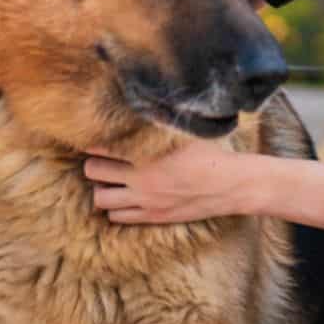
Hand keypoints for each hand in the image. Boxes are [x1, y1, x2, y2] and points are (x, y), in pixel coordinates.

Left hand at [83, 138, 248, 224]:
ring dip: (102, 188)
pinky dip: (115, 207)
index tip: (94, 140)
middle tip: (101, 160)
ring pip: (101, 198)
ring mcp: (144, 200)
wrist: (229, 185)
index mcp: (146, 154)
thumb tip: (142, 107)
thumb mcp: (183, 134)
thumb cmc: (210, 154)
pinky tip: (124, 197)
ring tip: (111, 181)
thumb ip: (158, 125)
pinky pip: (117, 217)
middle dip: (93, 164)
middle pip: (93, 172)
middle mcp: (140, 179)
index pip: (101, 147)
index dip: (93, 143)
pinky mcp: (152, 216)